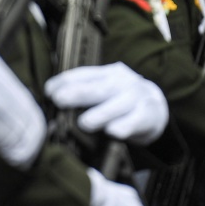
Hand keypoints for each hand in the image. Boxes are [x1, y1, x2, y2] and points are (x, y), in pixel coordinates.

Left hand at [45, 63, 167, 144]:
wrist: (156, 107)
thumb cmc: (121, 100)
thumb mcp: (105, 91)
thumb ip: (84, 94)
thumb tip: (54, 104)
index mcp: (108, 73)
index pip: (84, 74)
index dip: (65, 82)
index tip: (48, 91)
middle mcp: (122, 82)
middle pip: (99, 87)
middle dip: (78, 93)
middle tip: (59, 100)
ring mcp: (136, 98)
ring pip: (117, 105)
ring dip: (100, 114)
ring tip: (84, 123)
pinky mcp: (148, 115)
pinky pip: (134, 121)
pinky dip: (124, 127)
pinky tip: (113, 132)